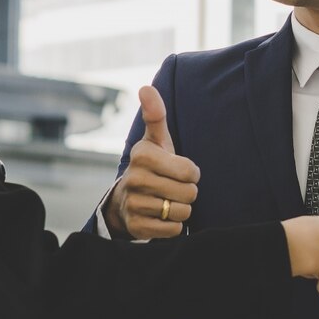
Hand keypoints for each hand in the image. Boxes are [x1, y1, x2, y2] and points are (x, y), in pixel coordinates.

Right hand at [103, 86, 198, 239]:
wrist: (126, 200)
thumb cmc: (151, 165)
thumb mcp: (155, 140)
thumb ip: (155, 114)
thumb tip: (146, 88)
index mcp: (142, 155)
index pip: (190, 170)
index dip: (191, 173)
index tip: (180, 170)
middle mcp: (134, 179)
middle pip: (189, 193)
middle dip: (188, 192)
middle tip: (174, 188)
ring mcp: (133, 204)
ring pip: (182, 212)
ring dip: (181, 209)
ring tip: (168, 201)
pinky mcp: (136, 227)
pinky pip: (173, 230)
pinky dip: (174, 226)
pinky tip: (162, 216)